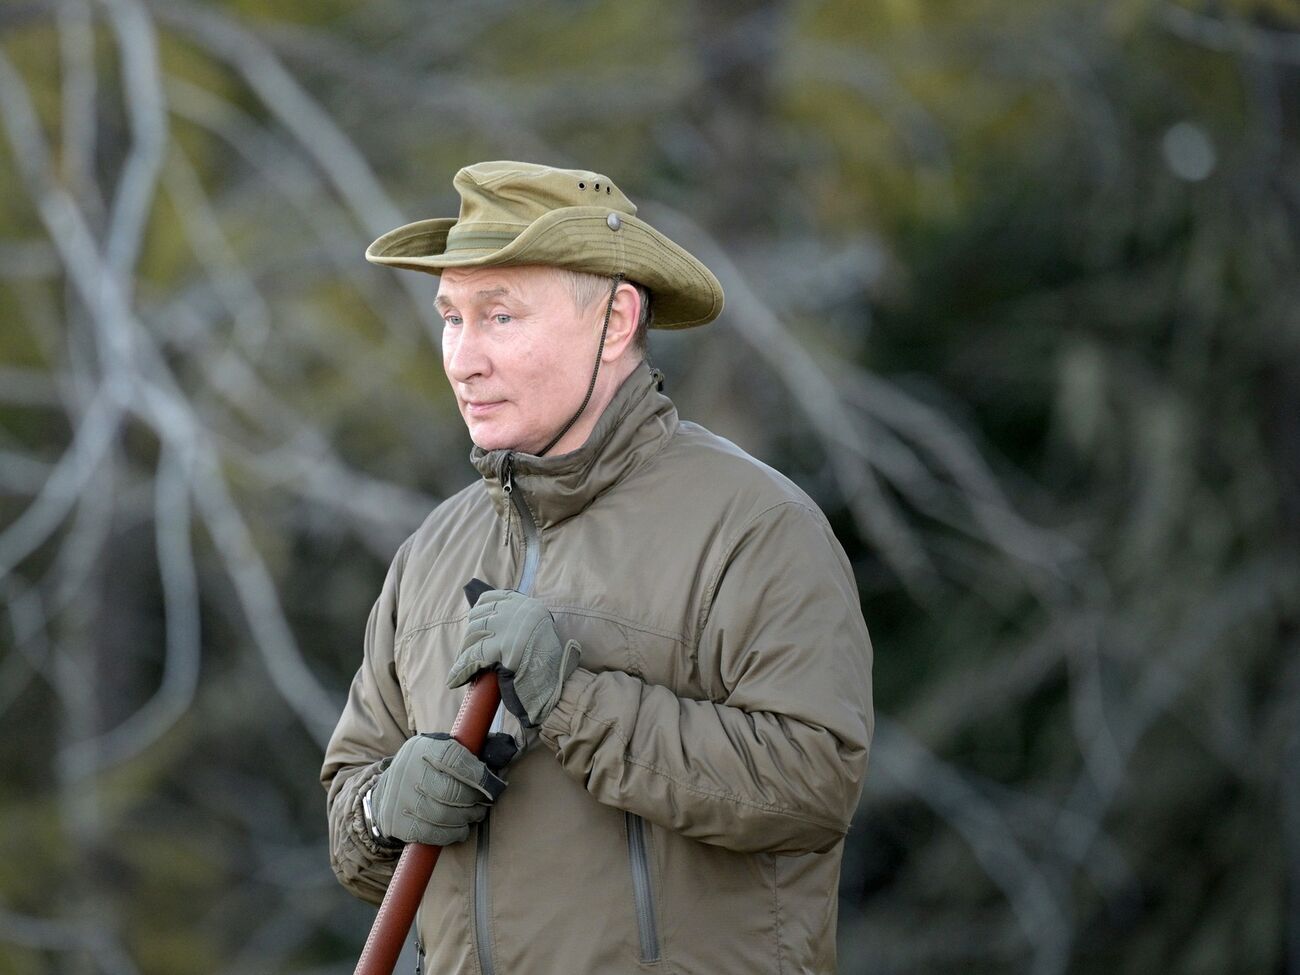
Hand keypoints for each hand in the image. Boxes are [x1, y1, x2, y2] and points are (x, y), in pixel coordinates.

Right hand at [369, 733, 505, 846]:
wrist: (387, 789)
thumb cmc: (428, 766)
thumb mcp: (446, 748)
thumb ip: (476, 750)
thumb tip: (507, 750)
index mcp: (425, 747)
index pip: (456, 761)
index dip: (481, 778)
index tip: (495, 788)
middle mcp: (408, 770)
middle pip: (451, 792)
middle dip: (475, 801)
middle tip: (483, 804)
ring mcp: (400, 798)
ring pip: (443, 815)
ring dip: (466, 819)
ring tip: (473, 816)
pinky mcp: (398, 823)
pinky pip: (431, 834)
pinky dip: (451, 834)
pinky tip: (459, 828)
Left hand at [446, 589, 580, 727]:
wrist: (557, 679)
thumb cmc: (550, 661)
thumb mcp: (540, 630)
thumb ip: (523, 623)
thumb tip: (498, 626)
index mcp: (525, 605)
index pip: (490, 598)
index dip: (479, 611)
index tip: (476, 623)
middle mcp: (514, 611)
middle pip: (478, 617)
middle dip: (470, 635)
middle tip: (468, 651)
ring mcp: (505, 627)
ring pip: (472, 635)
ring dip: (464, 652)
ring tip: (464, 667)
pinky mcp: (497, 647)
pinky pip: (470, 657)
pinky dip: (459, 670)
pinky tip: (454, 681)